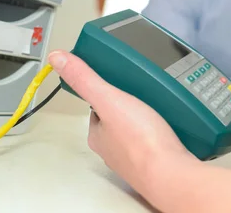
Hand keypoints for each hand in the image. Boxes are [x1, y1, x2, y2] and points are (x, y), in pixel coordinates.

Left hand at [48, 50, 195, 196]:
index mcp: (98, 135)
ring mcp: (136, 155)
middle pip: (116, 119)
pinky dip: (160, 132)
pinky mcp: (157, 158)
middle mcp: (114, 148)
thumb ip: (85, 79)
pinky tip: (170, 125)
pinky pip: (155, 141)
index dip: (105, 92)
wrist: (172, 172)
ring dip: (146, 119)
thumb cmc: (141, 142)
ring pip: (136, 131)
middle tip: (141, 92)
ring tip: (157, 106)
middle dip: (128, 106)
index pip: (95, 108)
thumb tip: (58, 59)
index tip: (115, 81)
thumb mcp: (109, 100)